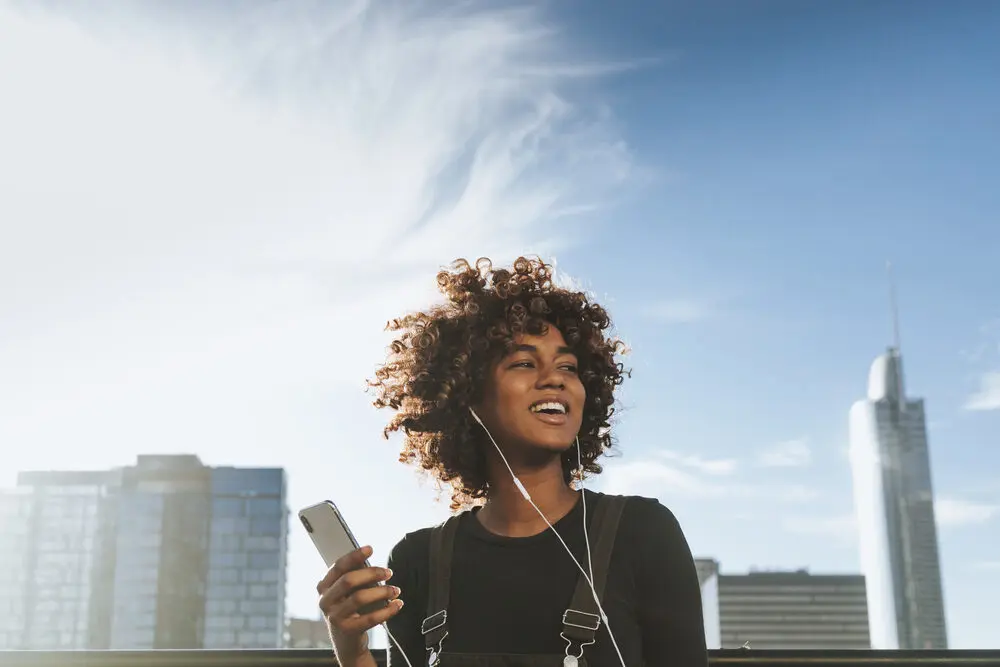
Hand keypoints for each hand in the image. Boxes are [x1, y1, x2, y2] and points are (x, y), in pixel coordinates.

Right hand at [317, 546, 403, 663]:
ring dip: (382, 591)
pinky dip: (387, 610)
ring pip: (360, 598)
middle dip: (371, 573)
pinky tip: (397, 604)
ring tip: (395, 590)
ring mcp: (335, 617)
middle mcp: (325, 601)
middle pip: (348, 580)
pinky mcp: (348, 630)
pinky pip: (370, 618)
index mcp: (324, 588)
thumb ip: (354, 577)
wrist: (347, 643)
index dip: (354, 556)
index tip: (369, 549)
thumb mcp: (346, 593)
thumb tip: (367, 560)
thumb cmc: (350, 611)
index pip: (338, 567)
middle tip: (388, 572)